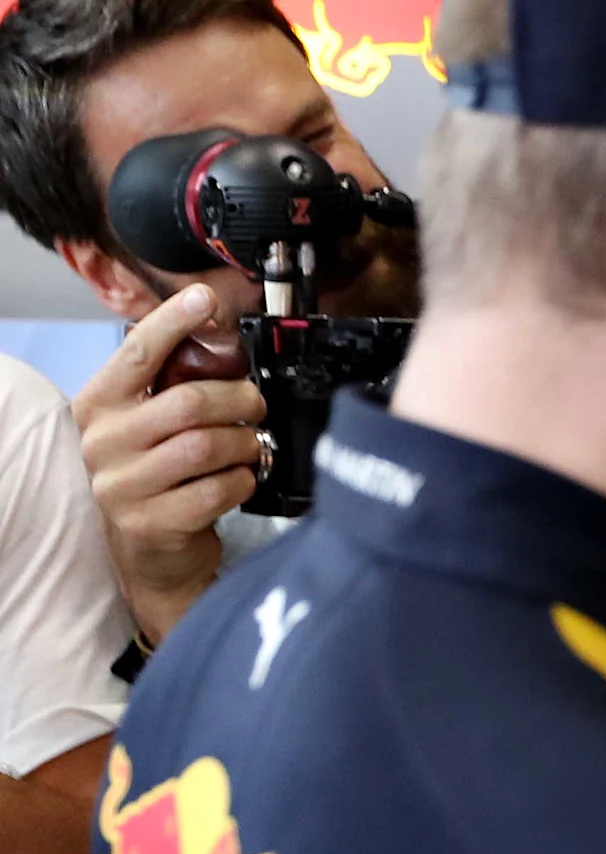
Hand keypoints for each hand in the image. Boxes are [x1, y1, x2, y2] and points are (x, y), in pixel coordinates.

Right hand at [72, 286, 258, 643]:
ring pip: (207, 446)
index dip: (174, 322)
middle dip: (239, 399)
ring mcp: (122, 485)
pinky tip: (239, 480)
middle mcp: (102, 441)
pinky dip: (243, 480)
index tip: (206, 299)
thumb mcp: (151, 424)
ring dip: (244, 443)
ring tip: (248, 447)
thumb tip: (220, 334)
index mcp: (100, 404)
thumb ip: (173, 384)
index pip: (138, 352)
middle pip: (189, 402)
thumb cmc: (160, 475)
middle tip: (256, 404)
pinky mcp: (151, 522)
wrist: (152, 554)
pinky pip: (218, 488)